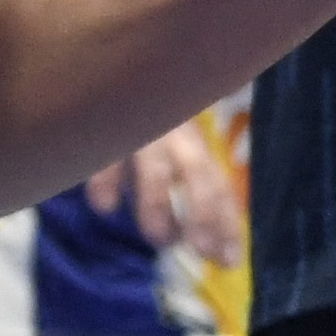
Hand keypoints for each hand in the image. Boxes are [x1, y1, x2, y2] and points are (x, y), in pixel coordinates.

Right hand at [81, 115, 246, 263]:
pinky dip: (106, 182)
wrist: (113, 74)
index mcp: (191, 146)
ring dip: (159, 207)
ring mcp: (141, 128)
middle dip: (204, 214)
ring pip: (156, 168)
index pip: (216, 186)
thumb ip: (181, 187)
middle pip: (198, 173)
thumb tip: (196, 242)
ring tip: (159, 239)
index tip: (230, 261)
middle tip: (203, 252)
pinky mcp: (106, 125)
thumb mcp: (168, 152)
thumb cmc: (143, 121)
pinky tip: (106, 207)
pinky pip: (106, 156)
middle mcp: (174, 136)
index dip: (225, 223)